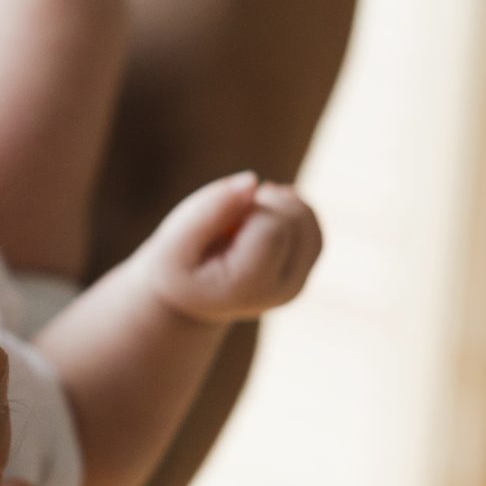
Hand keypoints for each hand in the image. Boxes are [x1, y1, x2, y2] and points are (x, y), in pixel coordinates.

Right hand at [145, 171, 323, 322]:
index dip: (248, 206)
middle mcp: (284, 289)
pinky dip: (286, 210)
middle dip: (264, 202)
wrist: (190, 304)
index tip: (221, 217)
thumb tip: (252, 182)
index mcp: (251, 286)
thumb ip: (207, 210)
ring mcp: (298, 282)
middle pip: (296, 218)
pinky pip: (311, 225)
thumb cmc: (179, 270)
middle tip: (230, 217)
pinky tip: (257, 217)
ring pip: (307, 219)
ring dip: (276, 204)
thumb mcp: (174, 244)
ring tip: (242, 217)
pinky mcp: (304, 270)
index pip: (272, 226)